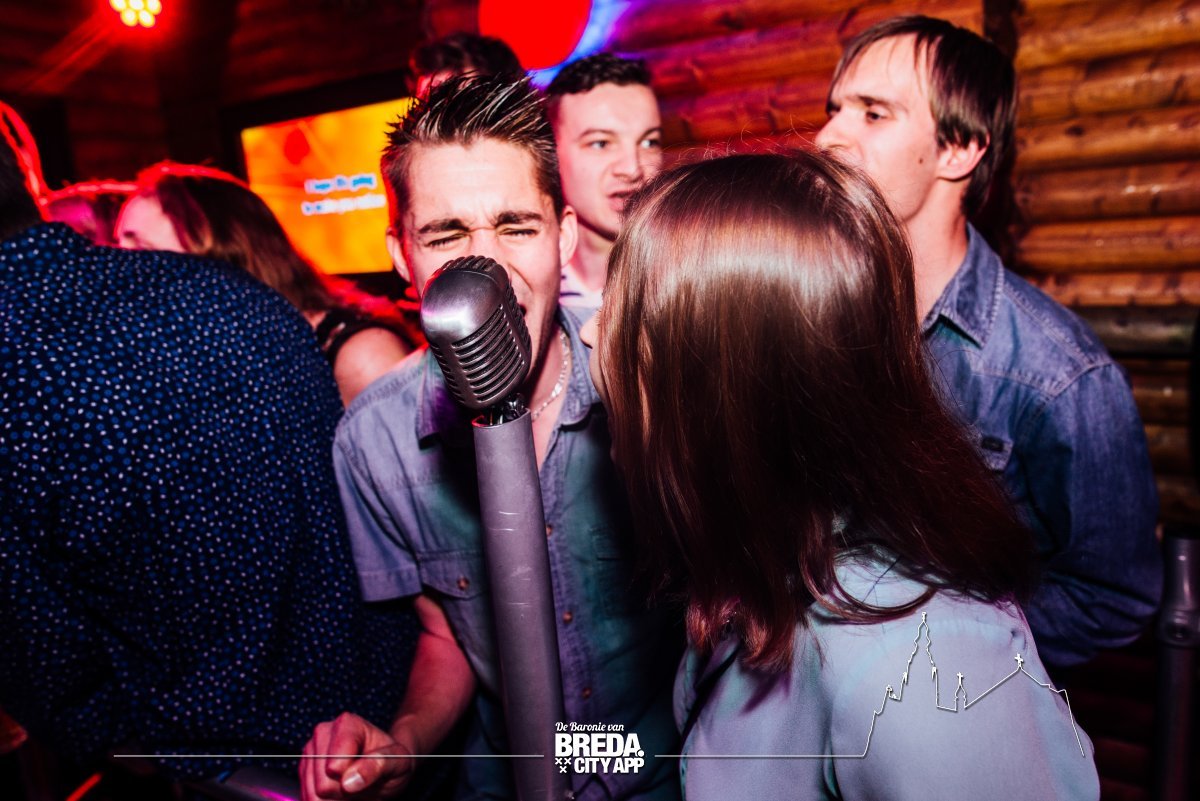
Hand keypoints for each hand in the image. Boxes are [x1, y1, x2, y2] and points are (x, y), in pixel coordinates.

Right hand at [300, 712, 418, 800]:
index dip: (354, 778)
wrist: (385, 767)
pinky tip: (341, 793)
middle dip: (345, 792)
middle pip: (323, 785)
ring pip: (313, 795)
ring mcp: (310, 751)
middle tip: (363, 782)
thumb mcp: (398, 763)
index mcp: (347, 724)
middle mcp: (323, 732)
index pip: (336, 767)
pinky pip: (308, 799)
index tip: (372, 770)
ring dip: (336, 799)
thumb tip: (348, 782)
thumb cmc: (393, 761)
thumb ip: (377, 767)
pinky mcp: (304, 770)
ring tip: (354, 786)